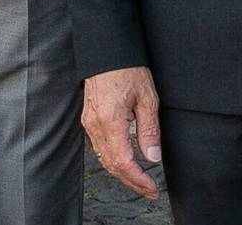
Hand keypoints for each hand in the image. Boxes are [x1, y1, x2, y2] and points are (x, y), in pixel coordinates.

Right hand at [82, 66, 162, 199]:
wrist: (106, 50)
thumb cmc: (127, 68)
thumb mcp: (147, 98)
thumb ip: (149, 130)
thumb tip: (153, 156)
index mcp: (110, 121)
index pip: (123, 162)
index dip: (138, 179)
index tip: (151, 187)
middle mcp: (95, 125)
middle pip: (111, 165)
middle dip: (131, 182)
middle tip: (149, 190)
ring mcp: (89, 122)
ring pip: (104, 158)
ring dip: (122, 173)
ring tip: (140, 180)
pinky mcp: (89, 119)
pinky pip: (99, 147)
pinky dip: (113, 159)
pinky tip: (125, 161)